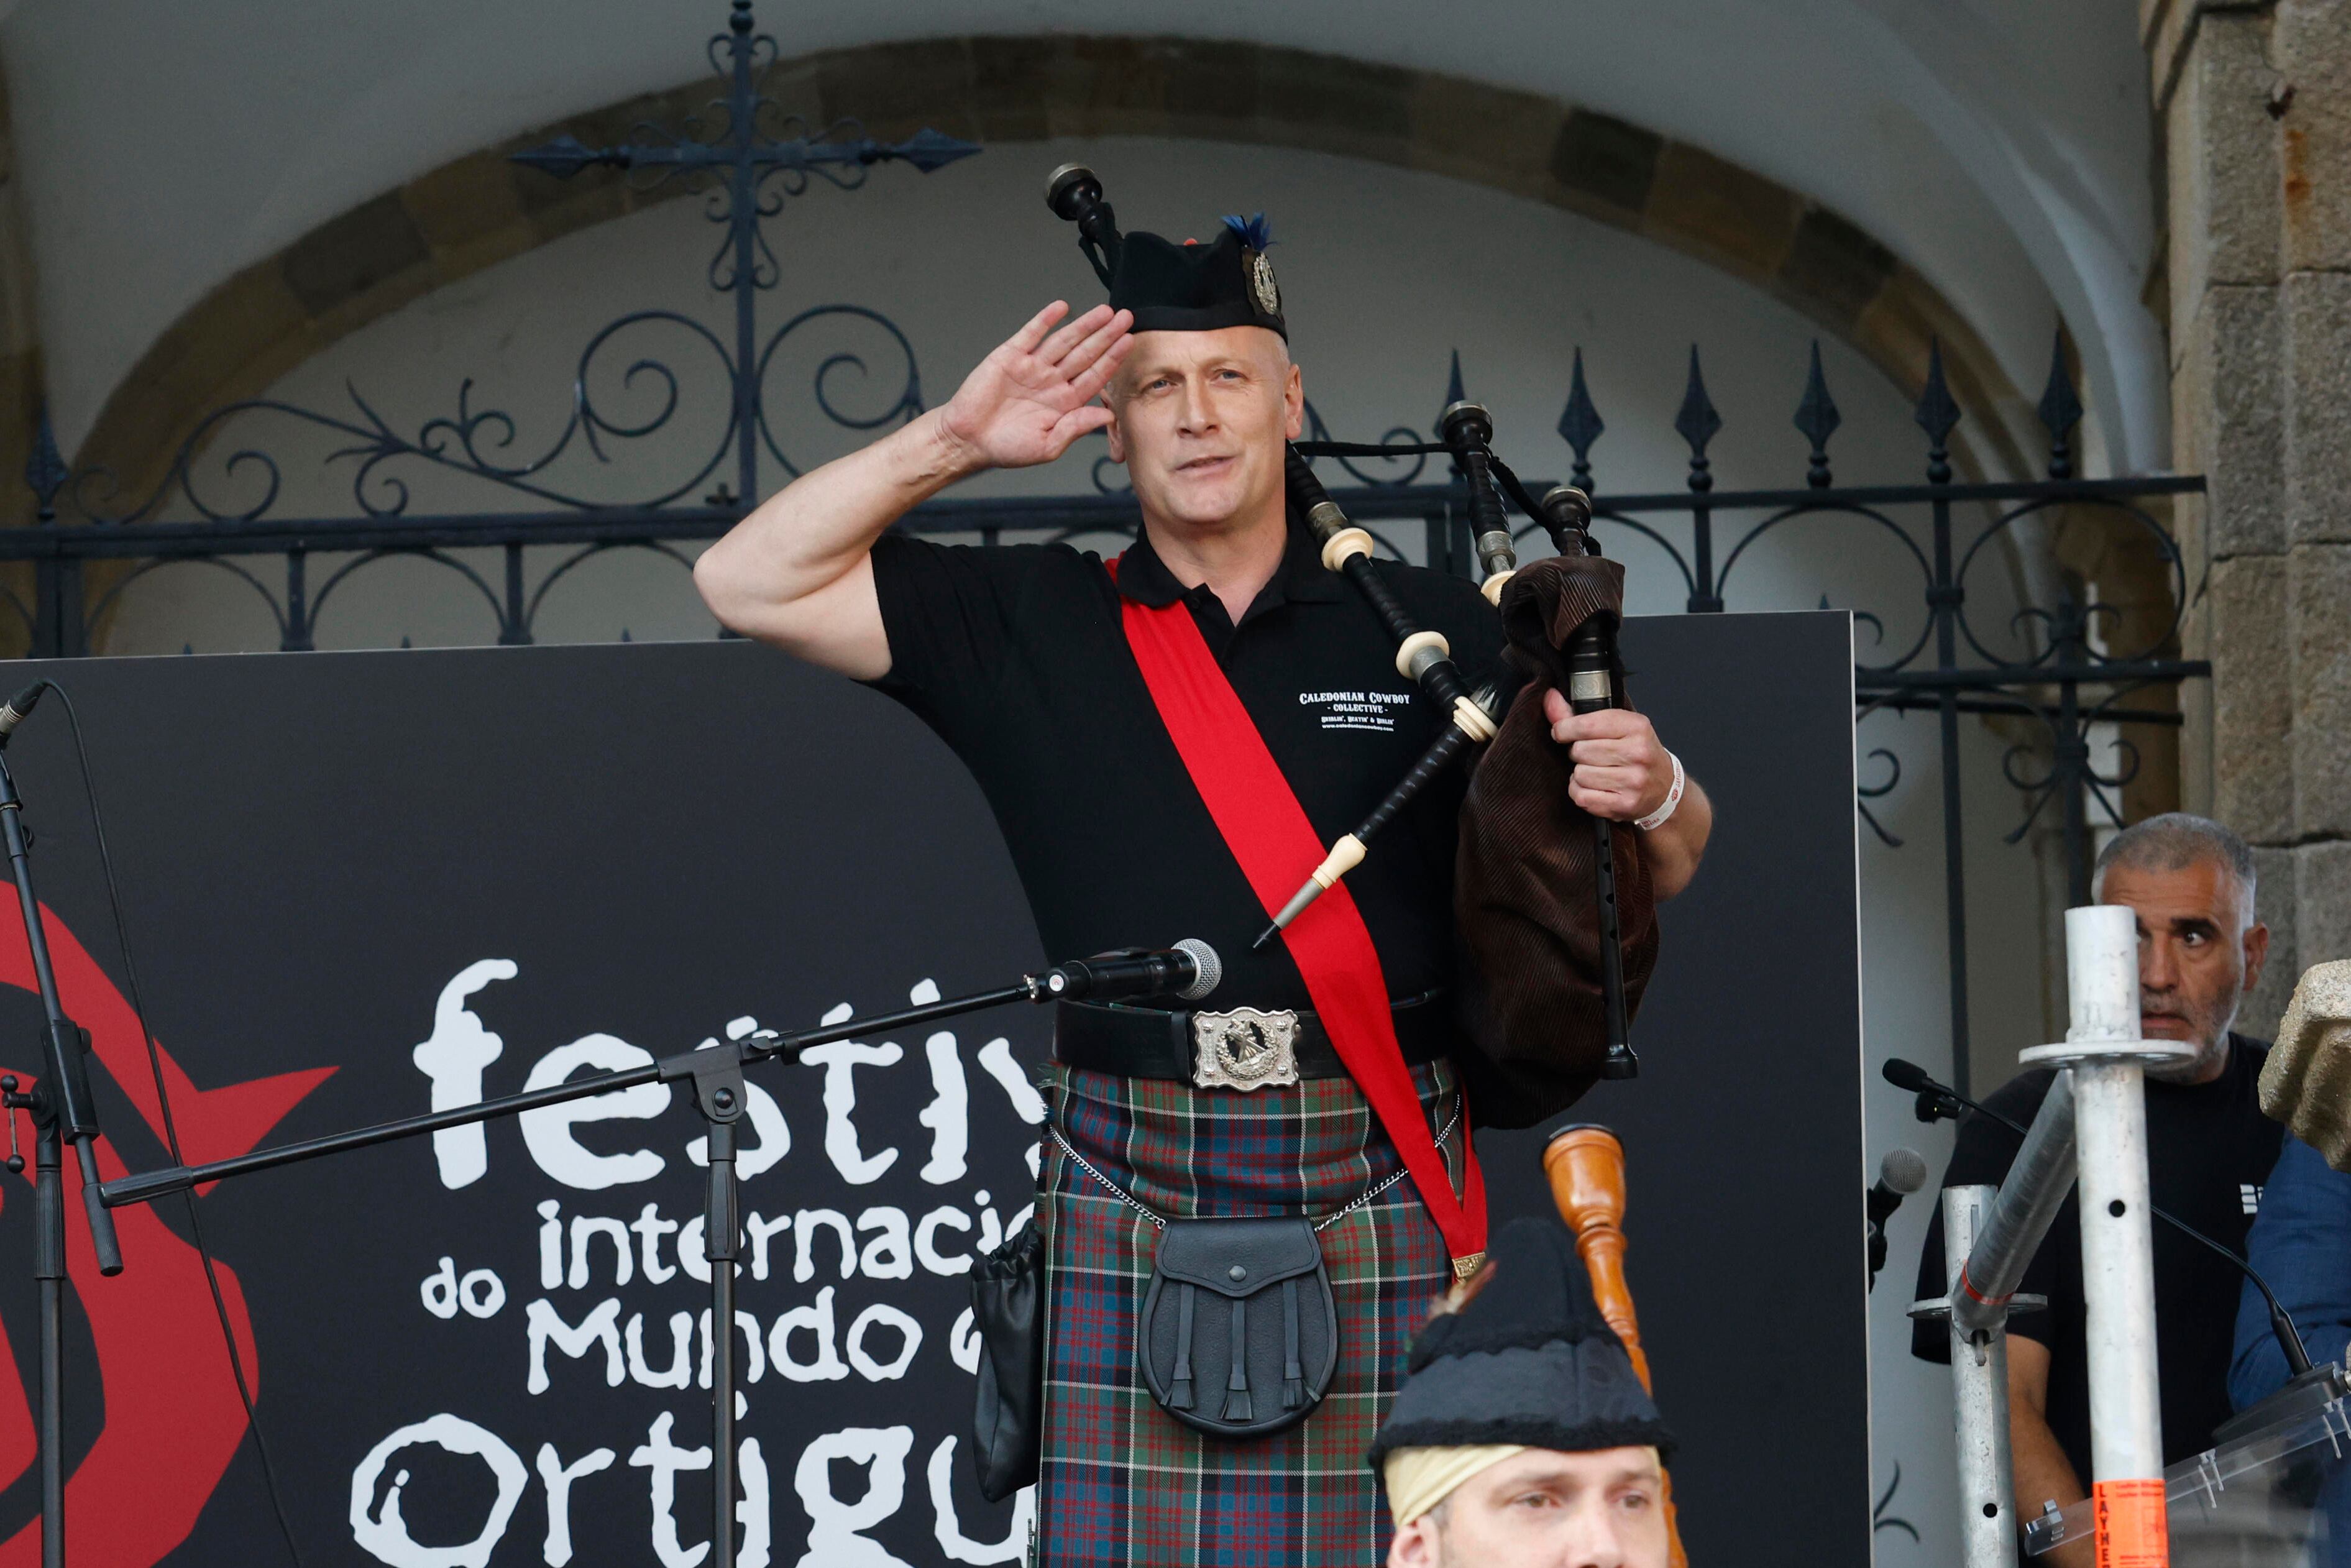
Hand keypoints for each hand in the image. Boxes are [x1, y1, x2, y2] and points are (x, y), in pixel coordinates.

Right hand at [936, 302, 1132, 471]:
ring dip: (1084, 325)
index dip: (1112, 359)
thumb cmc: (1006, 448)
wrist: (967, 440)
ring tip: (1104, 311)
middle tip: (1126, 317)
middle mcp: (1052, 381)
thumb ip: (1076, 427)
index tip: (1129, 342)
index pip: (1094, 376)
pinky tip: (1062, 307)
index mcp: (1064, 403)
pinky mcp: (1010, 356)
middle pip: (1085, 354)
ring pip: (1063, 341)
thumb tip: (1107, 414)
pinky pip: (1031, 334)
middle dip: (1106, 336)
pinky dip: (1045, 320)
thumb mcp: (1047, 446)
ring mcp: (1032, 367)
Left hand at [1543, 692, 1673, 821]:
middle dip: (1577, 753)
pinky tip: (1594, 787)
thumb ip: (1580, 716)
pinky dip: (1580, 792)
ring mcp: (1633, 781)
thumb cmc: (1637, 753)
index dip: (1565, 728)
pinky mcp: (1624, 804)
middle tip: (1590, 755)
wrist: (1664, 787)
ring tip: (1595, 772)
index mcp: (1637, 727)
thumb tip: (1549, 698)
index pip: (1587, 725)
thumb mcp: (1618, 727)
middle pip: (1579, 751)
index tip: (1562, 731)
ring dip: (1579, 774)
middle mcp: (1638, 753)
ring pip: (1579, 774)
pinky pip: (1581, 796)